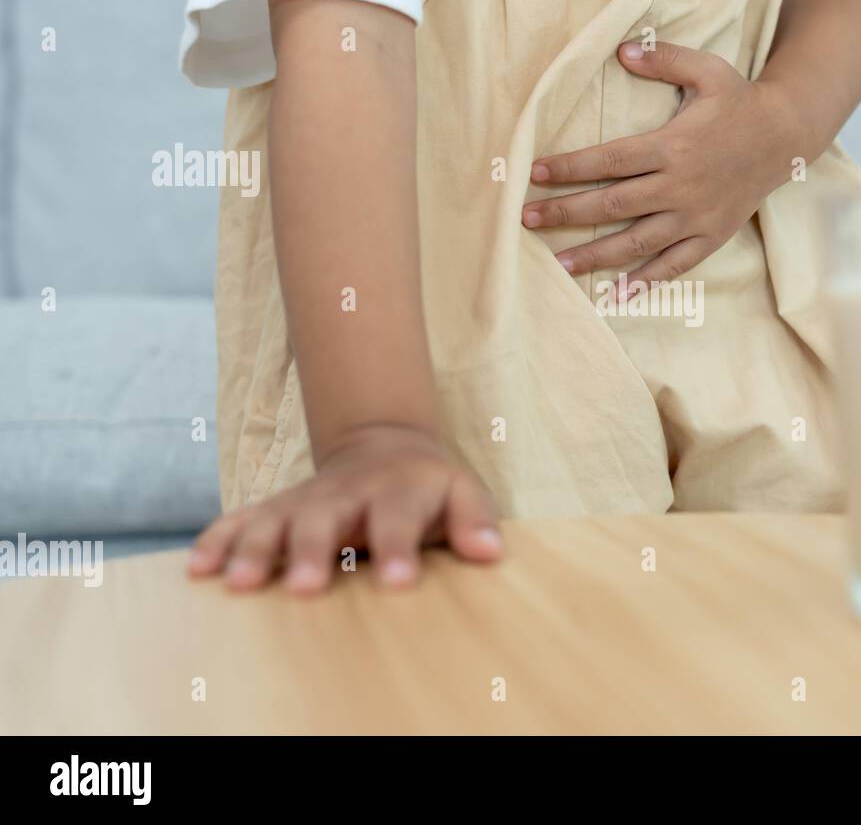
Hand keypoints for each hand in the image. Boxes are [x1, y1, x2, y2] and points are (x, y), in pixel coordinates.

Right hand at [188, 424, 502, 593]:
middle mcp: (345, 491)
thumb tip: (490, 552)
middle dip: (313, 551)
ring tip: (241, 584)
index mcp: (397, 489)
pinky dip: (218, 540)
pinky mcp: (276, 506)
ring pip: (275, 519)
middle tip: (307, 587)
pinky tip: (198, 568)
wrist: (383, 444)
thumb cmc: (428, 486)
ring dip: (256, 549)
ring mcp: (306, 498)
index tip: (397, 582)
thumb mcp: (461, 492)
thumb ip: (473, 521)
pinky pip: (240, 519)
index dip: (398, 549)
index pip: (398, 518)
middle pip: (325, 518)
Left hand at [523, 41, 800, 289]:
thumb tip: (620, 51)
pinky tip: (617, 293)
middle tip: (526, 219)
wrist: (786, 136)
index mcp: (673, 146)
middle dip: (566, 213)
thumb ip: (663, 59)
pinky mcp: (711, 236)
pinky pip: (675, 264)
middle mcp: (681, 186)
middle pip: (613, 205)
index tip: (534, 173)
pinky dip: (646, 280)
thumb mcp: (706, 69)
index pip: (609, 161)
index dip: (569, 168)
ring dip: (595, 255)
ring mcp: (696, 216)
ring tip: (558, 265)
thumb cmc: (739, 101)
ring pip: (637, 242)